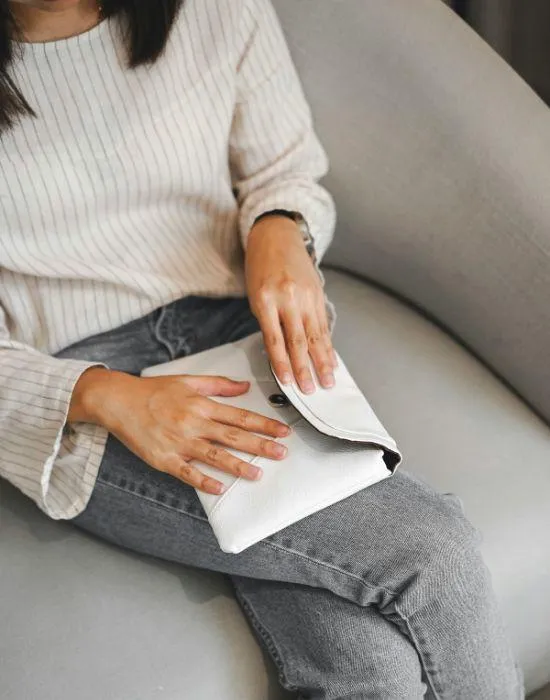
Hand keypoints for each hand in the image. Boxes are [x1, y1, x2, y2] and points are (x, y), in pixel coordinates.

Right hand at [69, 368, 289, 494]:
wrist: (118, 401)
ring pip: (214, 456)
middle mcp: (193, 423)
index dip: (264, 425)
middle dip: (260, 446)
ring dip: (238, 466)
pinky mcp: (164, 459)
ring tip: (257, 473)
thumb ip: (219, 384)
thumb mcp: (188, 380)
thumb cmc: (153, 391)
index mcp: (201, 405)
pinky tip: (218, 487)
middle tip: (281, 453)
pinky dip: (203, 481)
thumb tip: (244, 386)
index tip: (283, 431)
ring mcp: (179, 442)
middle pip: (233, 437)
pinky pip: (187, 472)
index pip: (240, 416)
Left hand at [246, 215, 336, 393]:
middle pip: (299, 340)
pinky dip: (328, 344)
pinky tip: (331, 358)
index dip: (283, 363)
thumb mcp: (255, 295)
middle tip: (311, 389)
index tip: (288, 381)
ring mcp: (306, 296)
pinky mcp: (318, 294)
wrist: (276, 236)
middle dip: (306, 368)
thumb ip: (267, 322)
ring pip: (316, 335)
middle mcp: (288, 298)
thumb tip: (280, 353)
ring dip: (322, 360)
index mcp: (266, 299)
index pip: (275, 339)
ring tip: (327, 379)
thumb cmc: (260, 266)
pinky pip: (324, 324)